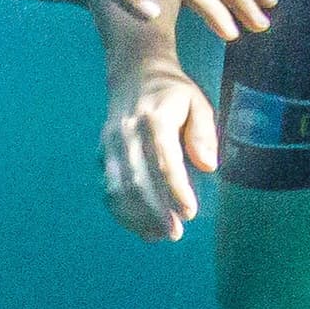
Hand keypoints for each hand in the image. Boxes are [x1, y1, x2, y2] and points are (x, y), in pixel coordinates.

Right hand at [101, 60, 220, 240]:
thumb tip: (208, 166)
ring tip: (159, 235)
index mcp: (154, 117)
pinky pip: (107, 188)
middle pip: (137, 178)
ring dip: (137, 216)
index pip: (163, 158)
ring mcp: (109, 144)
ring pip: (118, 187)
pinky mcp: (101, 154)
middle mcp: (126, 131)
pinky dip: (122, 212)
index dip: (175, 189)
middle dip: (155, 211)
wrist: (133, 73)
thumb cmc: (172, 93)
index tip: (190, 213)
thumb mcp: (197, 102)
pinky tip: (141, 228)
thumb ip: (203, 132)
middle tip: (175, 233)